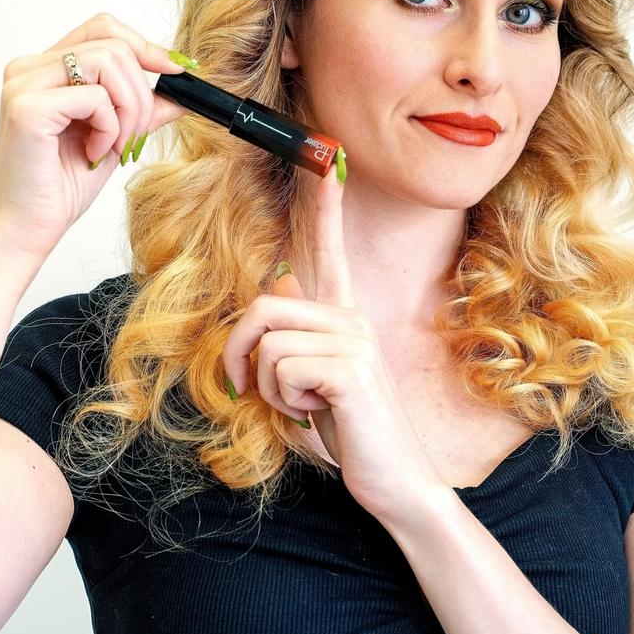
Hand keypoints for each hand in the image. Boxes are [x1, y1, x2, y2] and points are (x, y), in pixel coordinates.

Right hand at [0, 11, 193, 259]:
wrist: (28, 227)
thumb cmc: (60, 186)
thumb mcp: (115, 137)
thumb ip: (143, 108)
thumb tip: (182, 88)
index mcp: (48, 69)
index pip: (104, 28)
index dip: (147, 46)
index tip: (177, 71)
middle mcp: (31, 68)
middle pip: (115, 45)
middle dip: (142, 93)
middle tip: (134, 136)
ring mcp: (25, 84)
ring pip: (110, 62)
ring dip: (129, 110)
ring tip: (114, 145)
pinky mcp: (28, 107)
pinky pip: (96, 97)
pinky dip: (109, 128)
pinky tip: (92, 153)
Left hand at [221, 154, 447, 524]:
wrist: (394, 479)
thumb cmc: (349, 429)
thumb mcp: (311, 381)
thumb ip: (293, 340)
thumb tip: (272, 302)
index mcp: (342, 314)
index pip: (328, 245)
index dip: (323, 200)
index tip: (324, 154)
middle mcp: (351, 316)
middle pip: (264, 303)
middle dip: (239, 351)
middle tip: (248, 387)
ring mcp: (354, 340)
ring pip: (267, 342)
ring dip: (268, 389)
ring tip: (301, 405)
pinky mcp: (350, 369)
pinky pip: (282, 368)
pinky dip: (284, 402)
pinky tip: (318, 414)